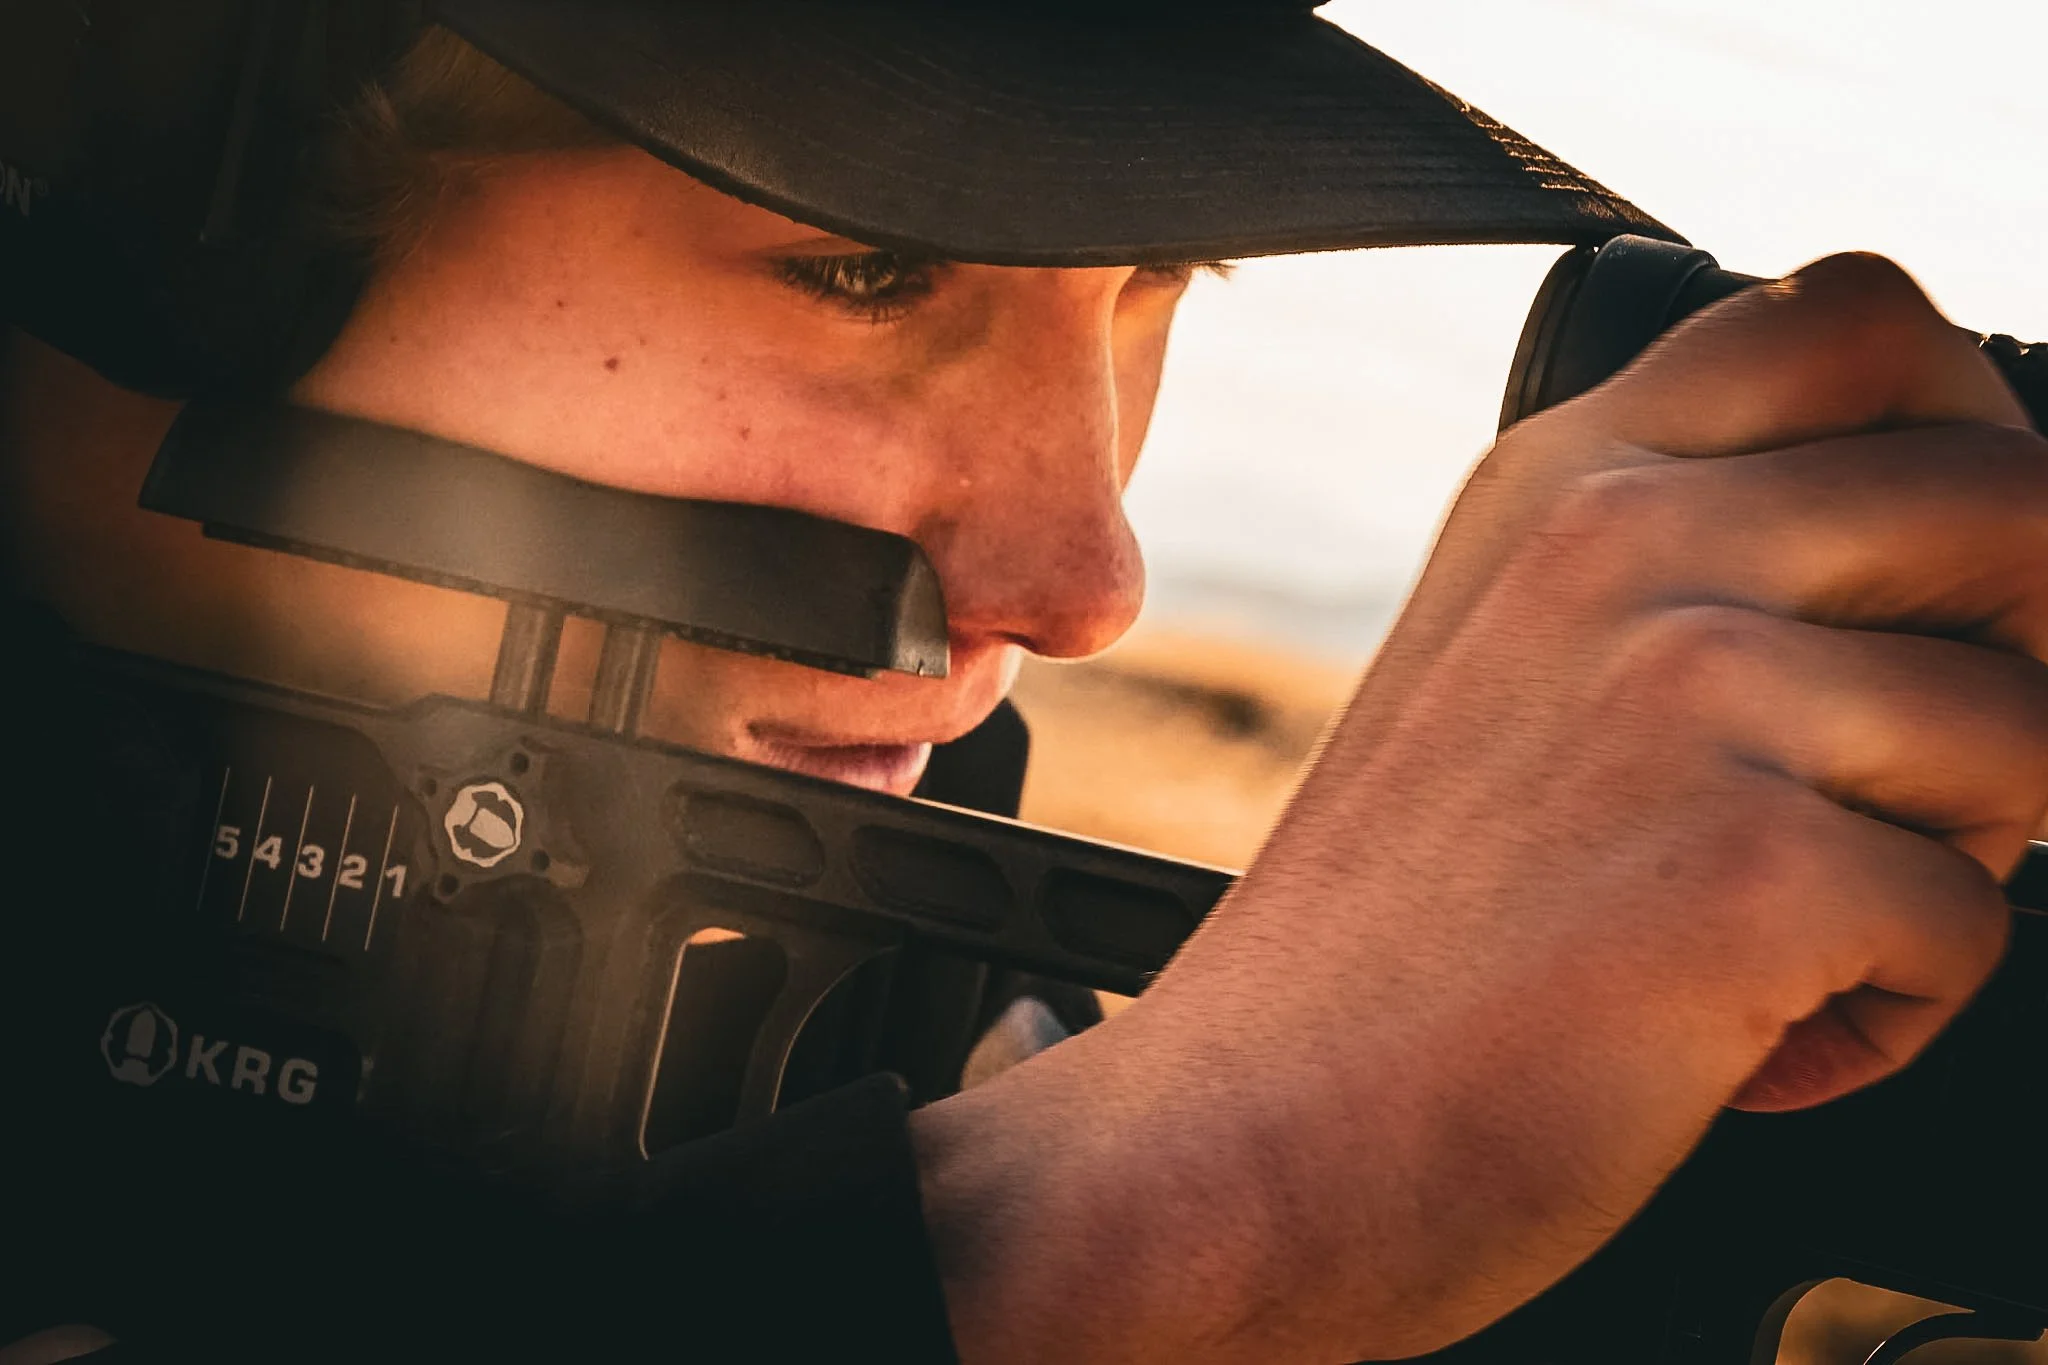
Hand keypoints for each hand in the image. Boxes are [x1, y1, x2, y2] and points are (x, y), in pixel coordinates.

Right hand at [914, 254, 2047, 1363]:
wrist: (1247, 1133)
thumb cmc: (1391, 936)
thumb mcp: (1502, 665)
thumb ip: (1682, 567)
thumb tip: (1955, 578)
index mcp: (1560, 480)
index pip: (1858, 315)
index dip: (1973, 426)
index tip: (1949, 576)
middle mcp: (1618, 542)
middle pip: (2014, 495)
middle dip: (2023, 661)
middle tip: (1908, 789)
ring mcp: (1681, 687)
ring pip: (2029, 731)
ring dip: (1958, 865)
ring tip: (1792, 943)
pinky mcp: (1741, 864)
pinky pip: (1973, 928)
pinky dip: (1895, 1015)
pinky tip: (1747, 1042)